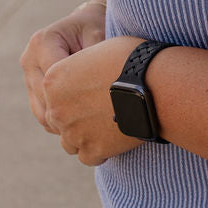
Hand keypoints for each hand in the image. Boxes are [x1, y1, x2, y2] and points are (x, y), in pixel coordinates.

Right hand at [20, 0, 108, 131]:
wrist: (84, 24)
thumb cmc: (95, 27)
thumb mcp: (100, 35)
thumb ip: (96, 57)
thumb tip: (102, 84)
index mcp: (42, 43)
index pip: (55, 79)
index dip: (77, 96)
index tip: (100, 108)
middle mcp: (29, 59)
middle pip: (45, 97)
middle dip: (70, 113)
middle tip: (97, 126)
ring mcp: (28, 75)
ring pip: (41, 110)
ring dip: (62, 123)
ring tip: (89, 129)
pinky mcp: (32, 88)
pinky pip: (42, 113)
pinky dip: (58, 122)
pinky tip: (80, 126)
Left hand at [43, 35, 147, 165]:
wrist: (155, 84)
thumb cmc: (132, 60)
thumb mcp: (98, 50)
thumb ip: (83, 66)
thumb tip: (88, 73)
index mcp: (53, 80)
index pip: (55, 94)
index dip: (73, 95)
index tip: (91, 94)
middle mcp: (56, 108)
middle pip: (59, 119)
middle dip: (76, 118)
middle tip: (100, 112)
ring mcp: (72, 132)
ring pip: (70, 142)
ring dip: (84, 137)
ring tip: (107, 128)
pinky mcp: (92, 150)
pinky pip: (88, 157)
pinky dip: (99, 152)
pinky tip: (113, 142)